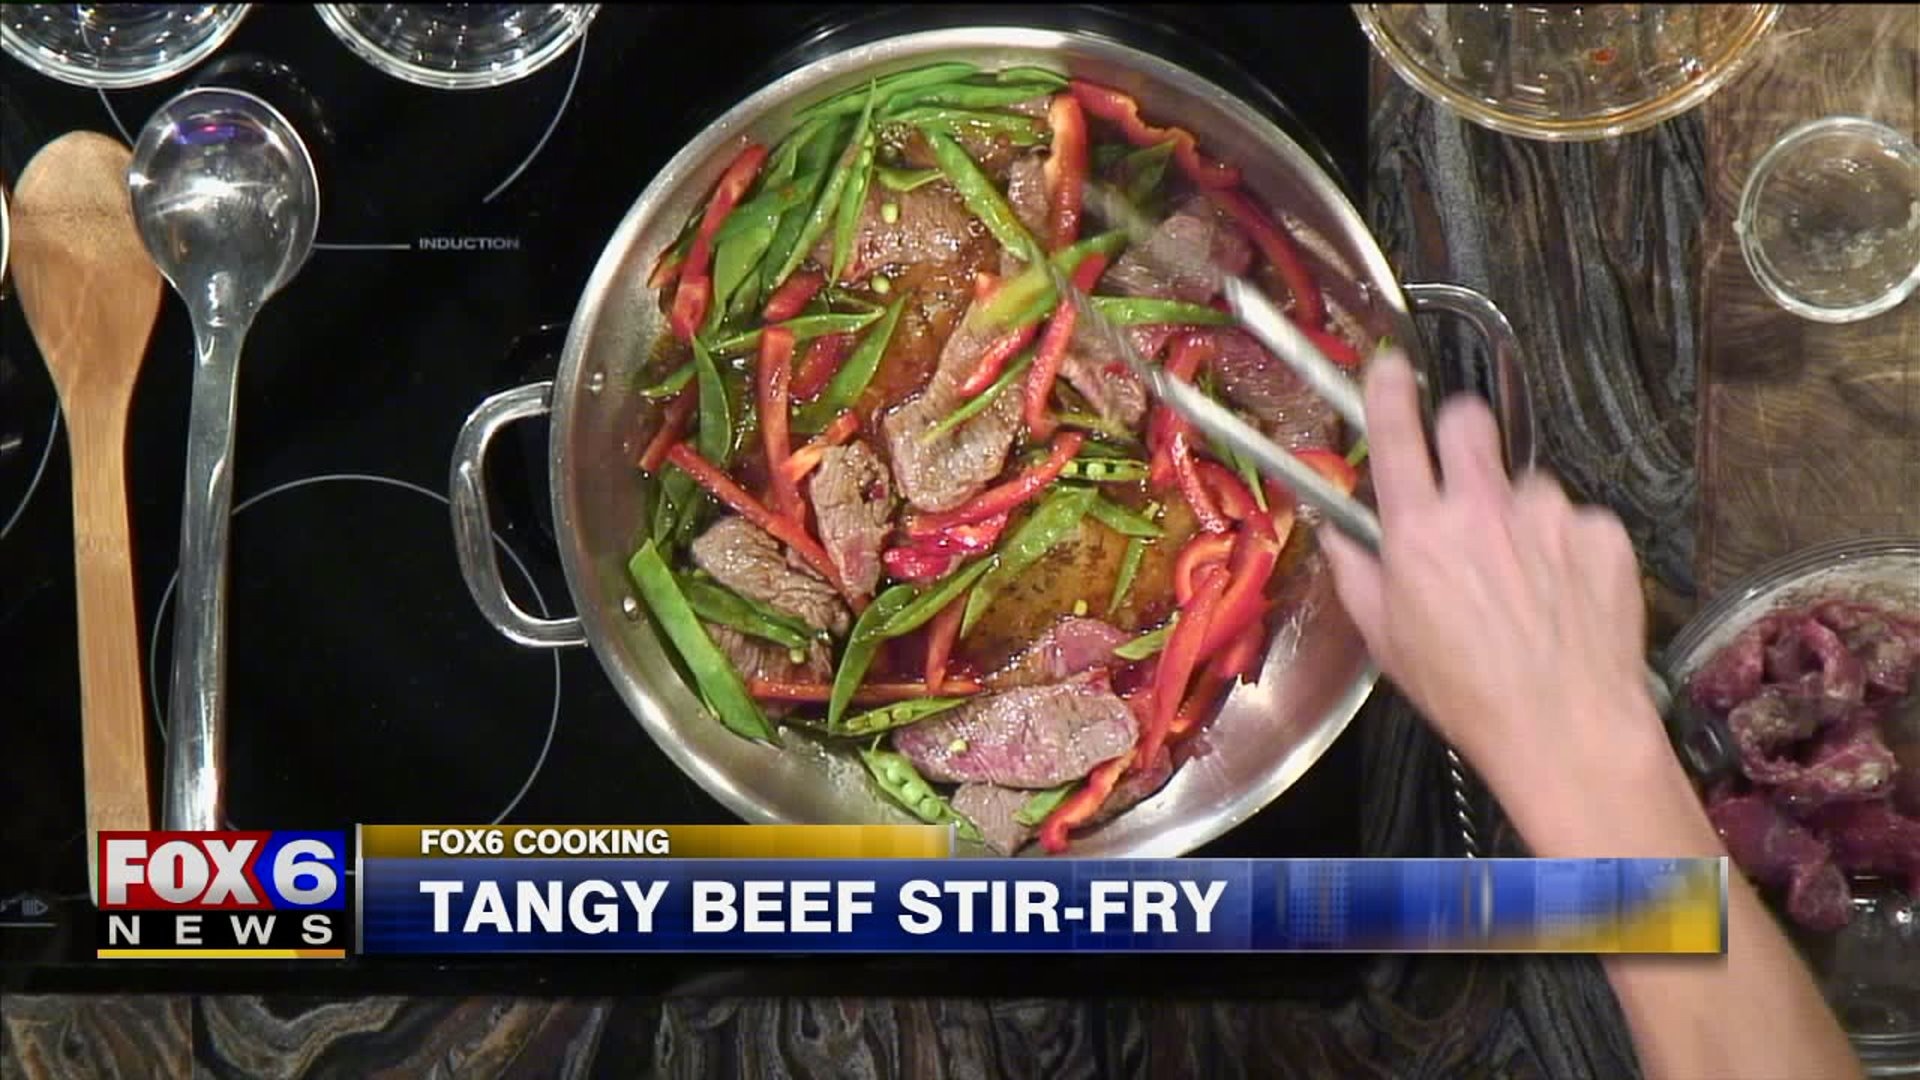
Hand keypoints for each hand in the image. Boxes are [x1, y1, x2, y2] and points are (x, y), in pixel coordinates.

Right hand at [1320, 351, 1661, 807]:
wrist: (1567, 727)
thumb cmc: (1465, 693)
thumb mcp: (1386, 640)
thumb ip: (1357, 573)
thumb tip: (1339, 532)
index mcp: (1420, 530)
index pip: (1396, 432)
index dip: (1387, 389)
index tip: (1388, 365)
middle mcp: (1483, 505)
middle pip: (1469, 419)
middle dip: (1462, 434)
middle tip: (1465, 478)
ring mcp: (1549, 512)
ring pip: (1527, 484)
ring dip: (1520, 515)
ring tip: (1525, 580)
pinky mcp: (1602, 531)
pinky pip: (1577, 521)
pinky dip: (1567, 549)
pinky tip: (1563, 596)